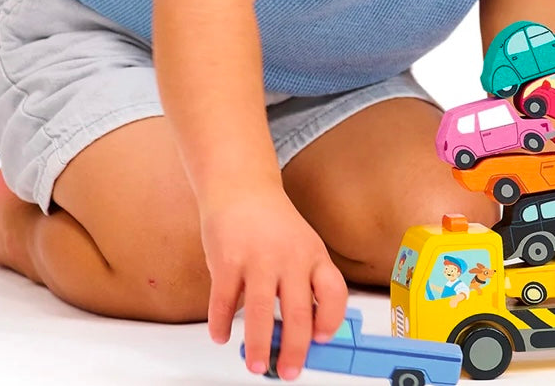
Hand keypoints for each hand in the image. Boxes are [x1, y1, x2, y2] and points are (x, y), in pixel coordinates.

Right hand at [203, 183, 347, 378]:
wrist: (240, 186)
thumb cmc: (272, 222)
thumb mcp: (302, 245)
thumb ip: (304, 282)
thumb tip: (306, 332)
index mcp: (313, 254)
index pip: (333, 291)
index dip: (332, 319)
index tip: (322, 340)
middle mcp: (289, 256)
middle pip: (298, 312)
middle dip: (294, 349)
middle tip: (289, 371)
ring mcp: (257, 258)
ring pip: (259, 313)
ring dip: (258, 346)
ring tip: (257, 365)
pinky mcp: (227, 260)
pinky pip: (223, 302)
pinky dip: (221, 325)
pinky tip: (221, 335)